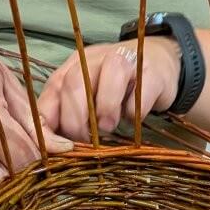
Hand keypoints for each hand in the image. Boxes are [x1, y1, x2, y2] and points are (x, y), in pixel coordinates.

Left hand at [37, 37, 180, 142]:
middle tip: (87, 139)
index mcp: (73, 67)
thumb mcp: (89, 100)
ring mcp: (125, 61)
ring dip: (105, 109)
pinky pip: (141, 92)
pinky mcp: (152, 73)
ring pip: (109, 76)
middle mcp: (94, 60)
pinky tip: (133, 119)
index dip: (50, 124)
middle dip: (76, 121)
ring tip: (109, 127)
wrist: (160, 63)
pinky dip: (134, 111)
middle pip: (73, 83)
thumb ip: (67, 116)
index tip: (61, 149)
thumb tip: (54, 148)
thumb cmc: (117, 89)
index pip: (51, 93)